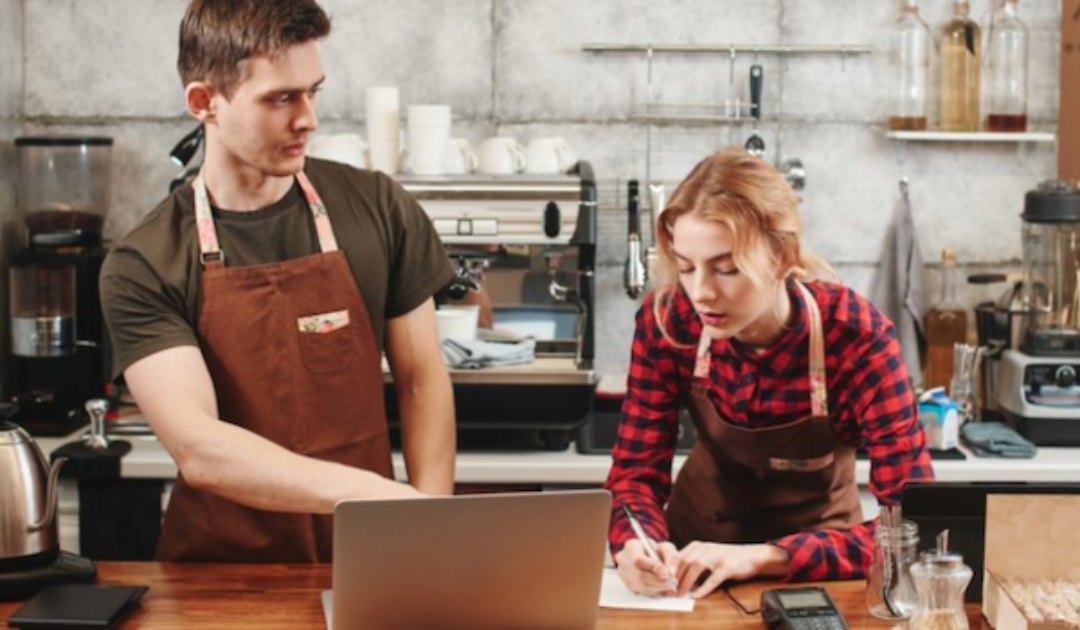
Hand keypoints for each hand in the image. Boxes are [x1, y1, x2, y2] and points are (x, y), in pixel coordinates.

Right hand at [614, 539, 679, 596]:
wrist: (643, 556)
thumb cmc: (655, 551)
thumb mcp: (665, 548)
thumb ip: (671, 557)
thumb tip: (671, 573)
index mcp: (631, 547)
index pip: (639, 560)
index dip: (653, 568)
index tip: (666, 574)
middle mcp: (623, 561)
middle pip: (640, 576)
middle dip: (659, 581)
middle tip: (673, 582)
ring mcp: (624, 575)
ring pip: (641, 586)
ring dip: (658, 588)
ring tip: (671, 586)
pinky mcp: (628, 585)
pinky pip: (642, 592)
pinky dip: (655, 592)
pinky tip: (664, 589)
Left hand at [675, 542, 789, 598]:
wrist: (751, 556)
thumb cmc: (727, 558)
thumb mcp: (708, 555)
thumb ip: (693, 561)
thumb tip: (677, 576)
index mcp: (699, 545)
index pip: (679, 555)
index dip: (670, 568)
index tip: (664, 580)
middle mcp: (707, 549)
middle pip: (685, 561)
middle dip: (676, 577)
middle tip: (671, 590)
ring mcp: (717, 557)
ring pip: (696, 567)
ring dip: (686, 582)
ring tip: (681, 594)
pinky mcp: (727, 567)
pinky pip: (713, 579)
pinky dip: (704, 588)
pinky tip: (697, 596)